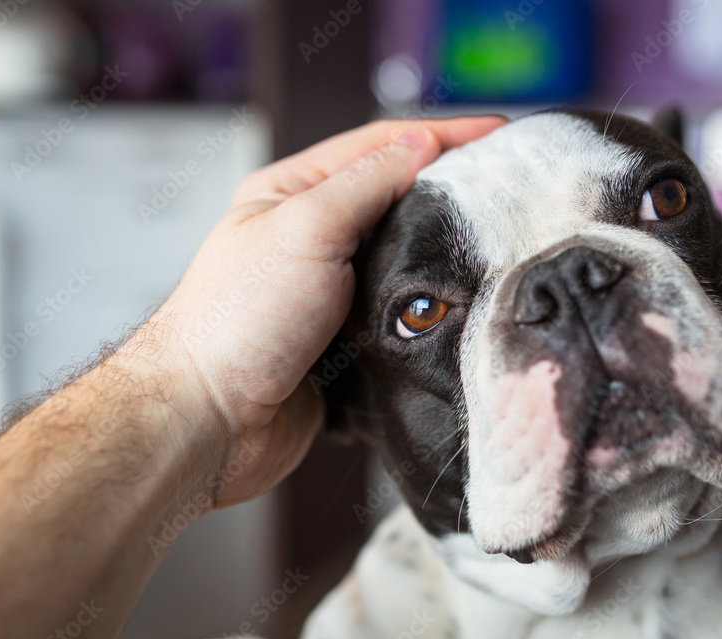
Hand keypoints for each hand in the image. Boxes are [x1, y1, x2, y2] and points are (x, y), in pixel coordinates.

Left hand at [126, 116, 505, 508]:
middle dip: (451, 187)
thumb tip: (421, 145)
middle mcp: (312, 237)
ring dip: (444, 249)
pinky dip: (432, 304)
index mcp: (293, 193)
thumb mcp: (307, 229)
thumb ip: (367, 184)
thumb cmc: (238, 320)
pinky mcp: (348, 341)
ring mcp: (331, 291)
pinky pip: (401, 311)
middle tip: (509, 184)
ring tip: (497, 236)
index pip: (379, 147)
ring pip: (403, 257)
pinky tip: (463, 298)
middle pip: (396, 198)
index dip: (442, 135)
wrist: (212, 422)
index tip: (498, 132)